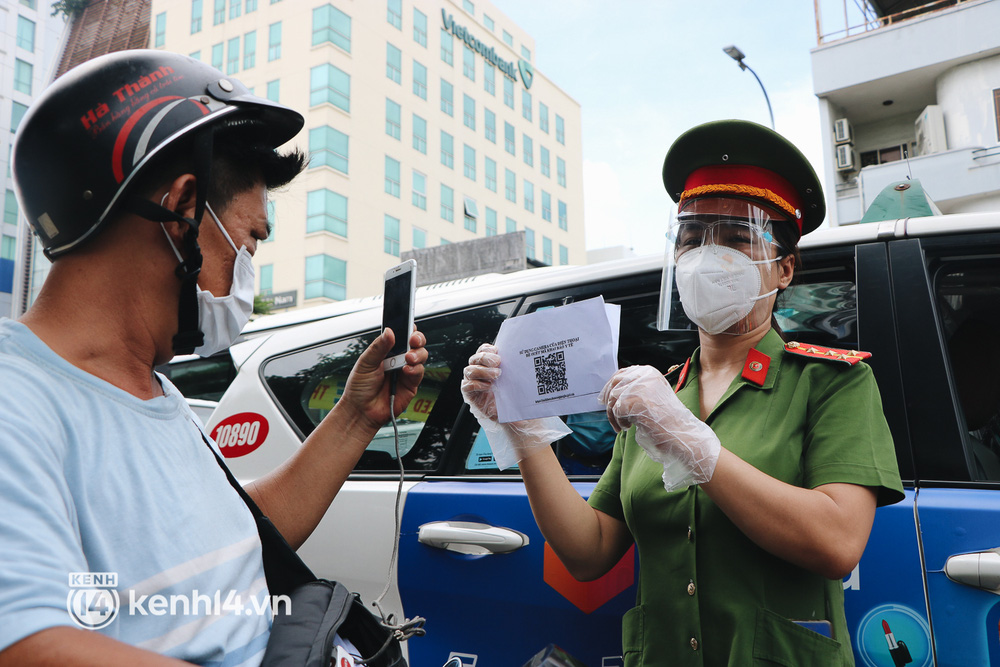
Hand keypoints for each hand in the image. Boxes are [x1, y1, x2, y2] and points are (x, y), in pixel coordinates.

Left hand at [338, 327, 426, 430]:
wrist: (361, 411)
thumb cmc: (359, 388)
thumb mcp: (365, 363)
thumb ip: (378, 347)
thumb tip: (389, 331)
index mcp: (386, 350)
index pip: (401, 334)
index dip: (407, 328)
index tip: (408, 324)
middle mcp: (398, 359)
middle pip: (416, 342)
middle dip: (418, 338)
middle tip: (412, 340)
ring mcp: (406, 371)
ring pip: (421, 355)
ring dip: (417, 354)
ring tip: (407, 358)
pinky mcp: (411, 384)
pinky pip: (419, 372)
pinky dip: (415, 369)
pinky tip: (406, 371)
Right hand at [462, 343, 570, 468]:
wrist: (517, 416)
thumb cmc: (518, 395)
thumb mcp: (518, 379)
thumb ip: (516, 366)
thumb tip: (527, 353)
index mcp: (490, 364)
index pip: (483, 350)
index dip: (487, 349)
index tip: (497, 351)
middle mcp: (479, 372)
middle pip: (474, 358)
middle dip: (485, 358)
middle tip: (498, 362)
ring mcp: (473, 383)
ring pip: (469, 370)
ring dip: (482, 371)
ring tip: (496, 375)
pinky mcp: (471, 395)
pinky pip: (467, 386)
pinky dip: (475, 384)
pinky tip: (488, 386)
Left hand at [600, 365, 720, 489]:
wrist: (681, 433)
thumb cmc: (667, 419)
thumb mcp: (652, 396)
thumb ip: (636, 389)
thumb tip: (612, 390)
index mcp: (649, 373)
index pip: (622, 373)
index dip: (611, 386)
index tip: (606, 399)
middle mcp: (643, 375)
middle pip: (614, 383)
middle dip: (608, 399)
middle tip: (610, 415)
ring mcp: (638, 387)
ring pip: (613, 398)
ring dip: (613, 415)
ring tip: (624, 425)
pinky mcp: (633, 401)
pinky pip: (615, 411)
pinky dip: (620, 421)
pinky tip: (629, 427)